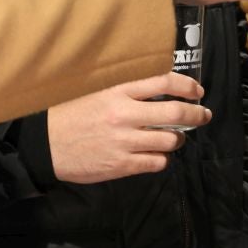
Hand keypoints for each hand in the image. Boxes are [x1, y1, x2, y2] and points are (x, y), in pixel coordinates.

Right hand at [48, 73, 210, 183]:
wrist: (45, 144)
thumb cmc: (68, 114)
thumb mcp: (94, 90)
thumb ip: (123, 88)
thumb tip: (155, 85)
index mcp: (117, 91)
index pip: (163, 82)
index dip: (187, 86)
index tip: (196, 90)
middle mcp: (124, 114)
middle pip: (175, 114)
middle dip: (196, 114)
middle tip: (203, 114)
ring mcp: (124, 142)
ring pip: (170, 141)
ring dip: (178, 139)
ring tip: (175, 137)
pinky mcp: (121, 165)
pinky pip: (156, 163)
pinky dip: (161, 159)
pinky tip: (156, 155)